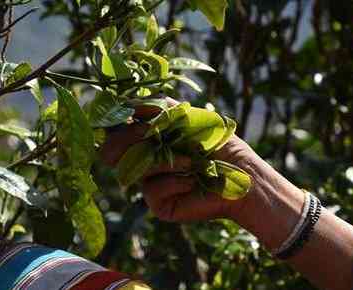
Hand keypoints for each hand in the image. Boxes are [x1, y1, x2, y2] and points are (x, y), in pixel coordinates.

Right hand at [101, 98, 261, 222]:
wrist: (241, 173)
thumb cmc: (217, 143)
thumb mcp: (188, 117)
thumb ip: (159, 107)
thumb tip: (127, 103)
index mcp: (147, 141)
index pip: (115, 133)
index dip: (115, 124)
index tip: (128, 115)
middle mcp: (144, 163)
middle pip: (111, 153)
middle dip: (127, 138)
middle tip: (149, 133)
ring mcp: (150, 185)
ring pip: (134, 169)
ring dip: (164, 160)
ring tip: (191, 160)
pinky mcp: (159, 205)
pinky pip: (152, 190)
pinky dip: (175, 180)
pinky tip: (193, 181)